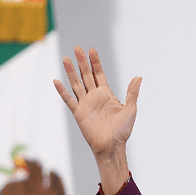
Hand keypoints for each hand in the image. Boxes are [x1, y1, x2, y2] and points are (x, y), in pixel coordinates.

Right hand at [54, 47, 140, 193]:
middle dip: (82, 62)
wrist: (112, 146)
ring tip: (66, 59)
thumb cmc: (122, 131)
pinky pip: (69, 100)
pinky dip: (62, 91)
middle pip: (86, 75)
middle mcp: (95, 97)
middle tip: (77, 48)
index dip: (95, 62)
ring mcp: (86, 104)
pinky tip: (57, 81)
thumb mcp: (130, 109)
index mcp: (107, 95)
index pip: (99, 74)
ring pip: (76, 84)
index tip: (91, 50)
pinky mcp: (79, 113)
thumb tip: (138, 77)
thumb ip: (132, 93)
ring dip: (71, 72)